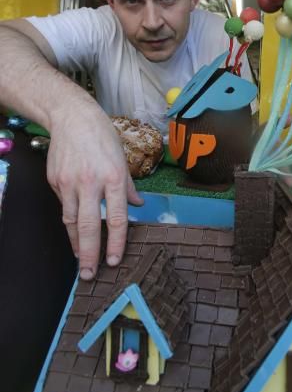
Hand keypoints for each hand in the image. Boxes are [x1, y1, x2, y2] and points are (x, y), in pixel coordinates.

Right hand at [47, 103, 143, 279]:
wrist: (72, 117)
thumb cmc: (102, 136)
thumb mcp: (122, 158)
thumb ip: (129, 187)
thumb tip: (137, 206)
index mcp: (114, 177)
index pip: (116, 218)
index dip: (116, 242)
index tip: (114, 260)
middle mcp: (91, 182)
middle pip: (90, 226)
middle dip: (90, 254)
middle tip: (90, 274)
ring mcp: (70, 182)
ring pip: (72, 221)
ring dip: (76, 243)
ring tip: (81, 259)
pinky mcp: (55, 181)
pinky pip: (63, 205)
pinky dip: (69, 219)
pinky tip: (74, 228)